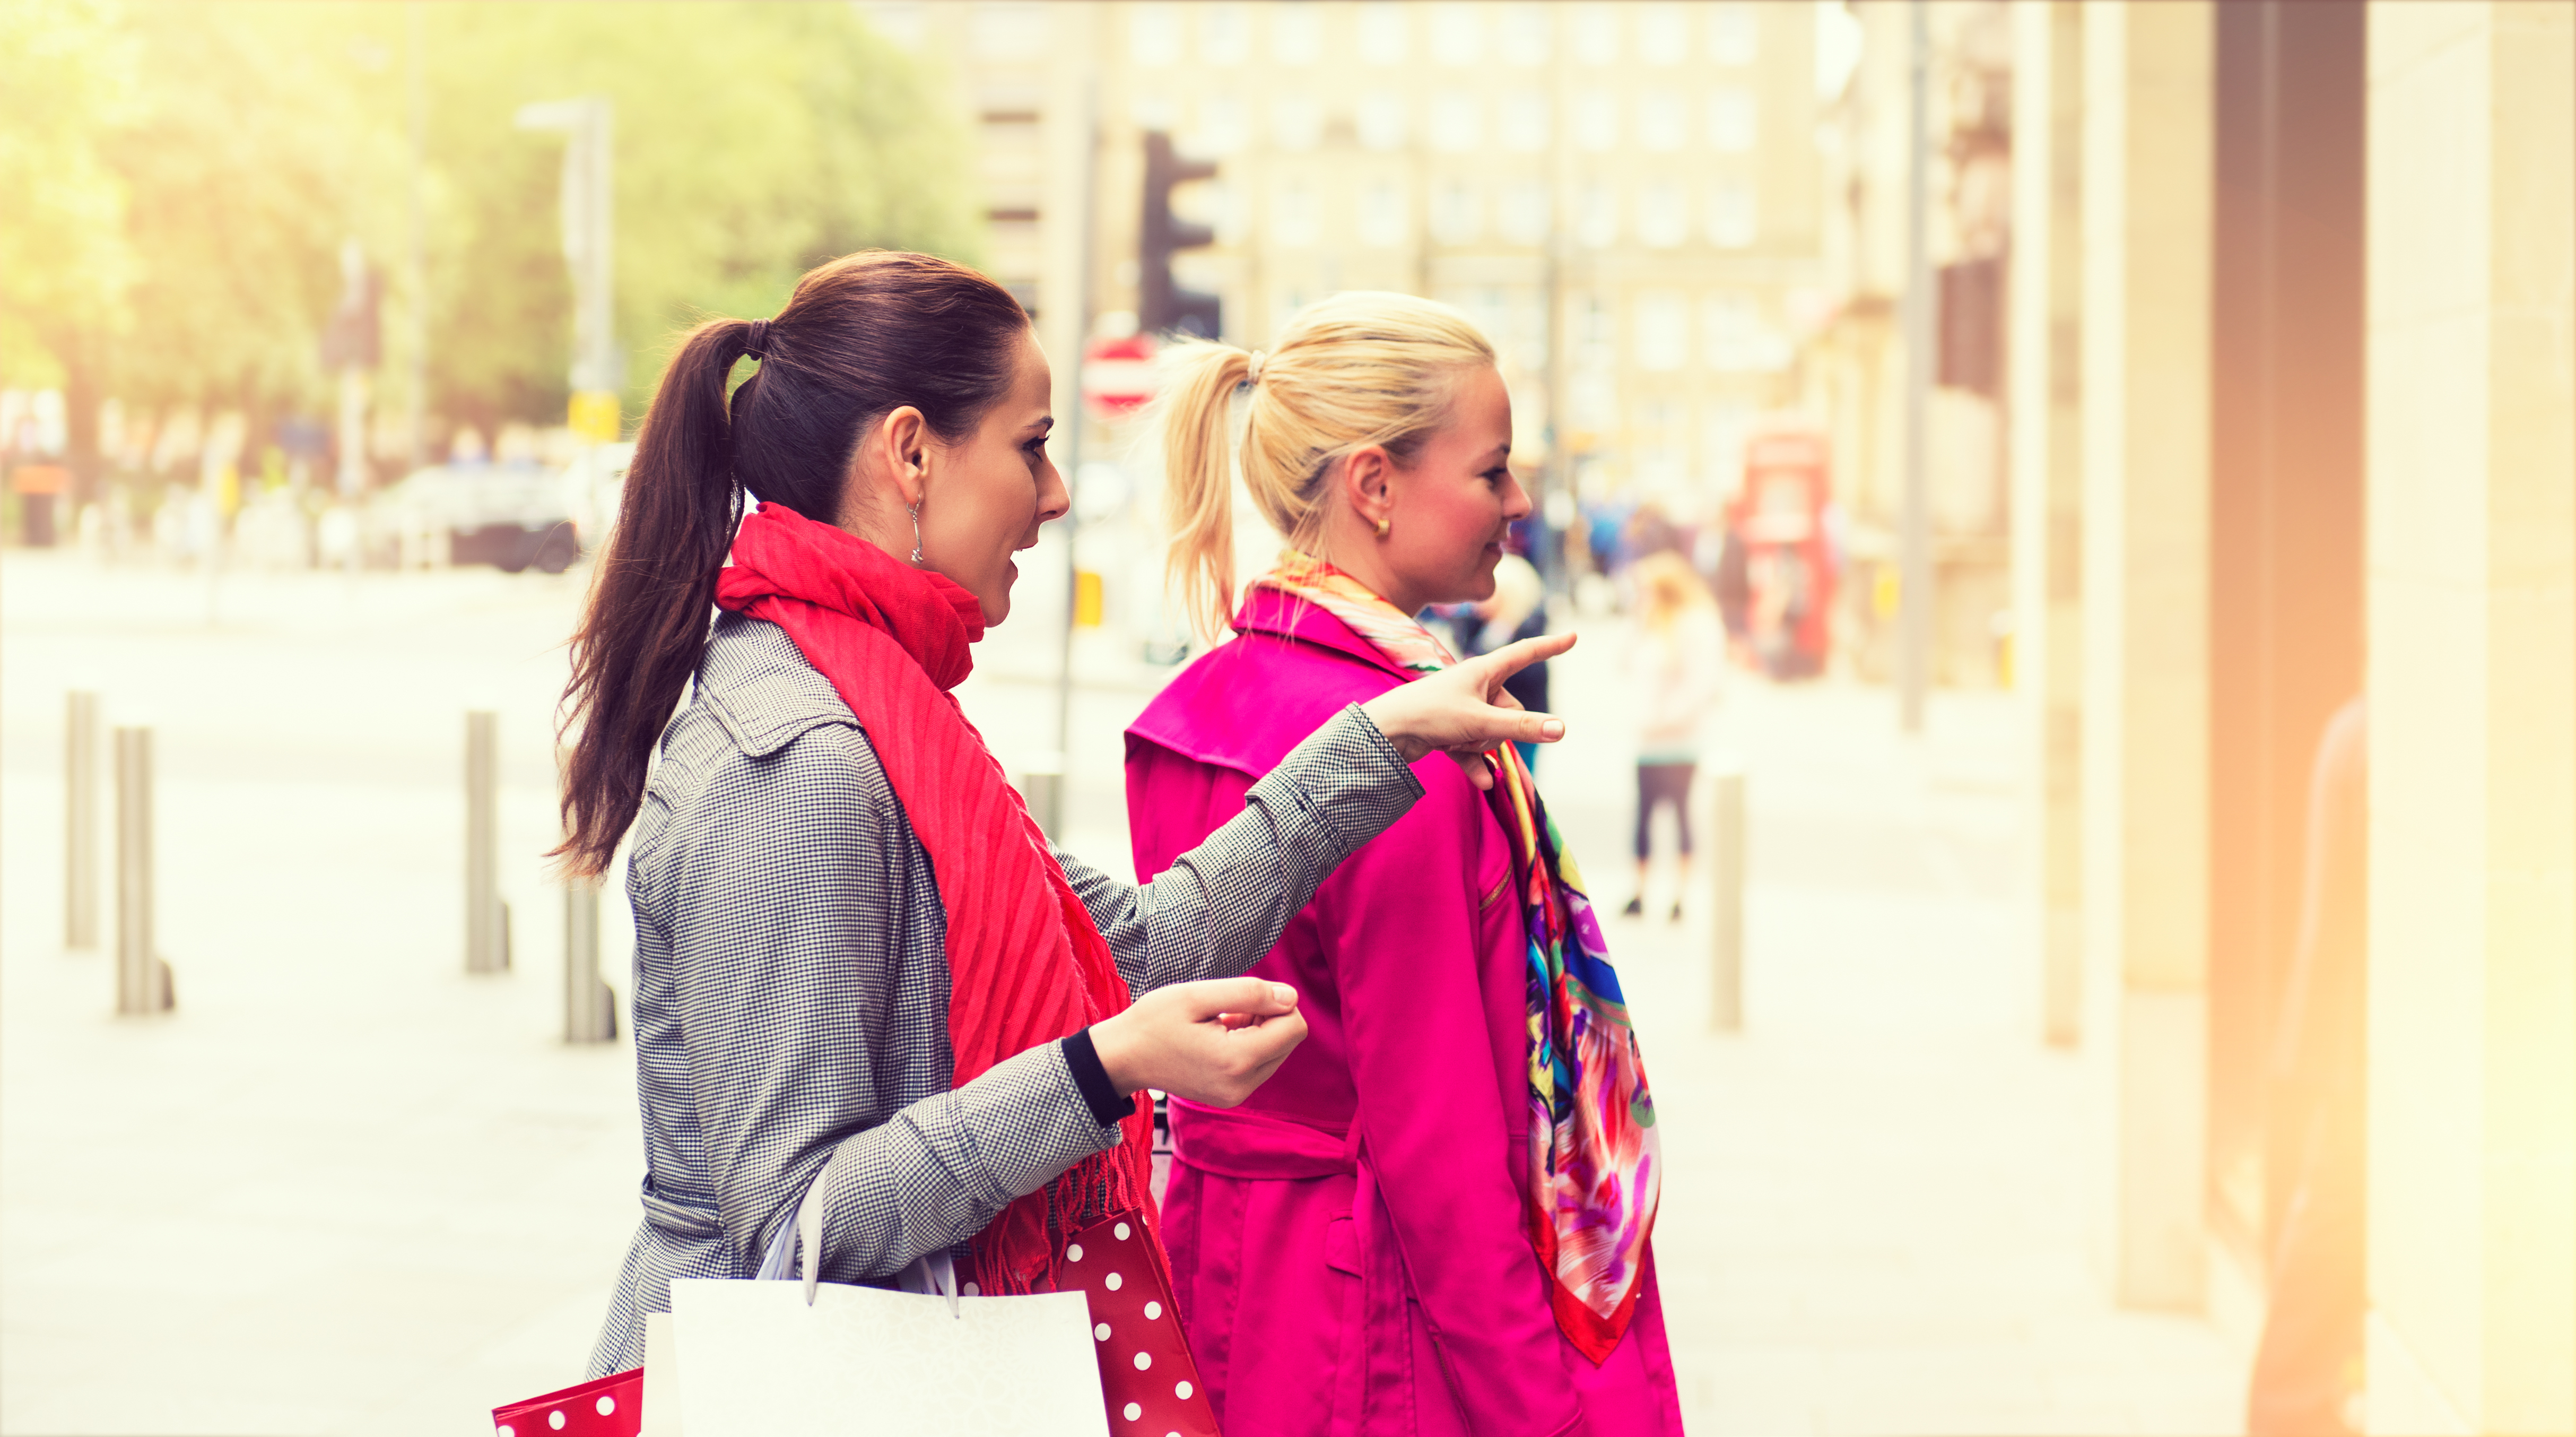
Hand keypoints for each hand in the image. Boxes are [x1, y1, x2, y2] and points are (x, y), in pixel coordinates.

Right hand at [1087, 976, 1308, 1107]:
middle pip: (1288, 1040)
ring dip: (1257, 1031)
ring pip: (1276, 1052)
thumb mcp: (1198, 995)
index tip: (1242, 998)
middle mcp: (1242, 1086)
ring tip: (1218, 1023)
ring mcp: (1236, 1096)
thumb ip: (1250, 993)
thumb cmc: (1154, 1021)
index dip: (1276, 1003)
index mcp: (1237, 1061)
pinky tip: (1216, 1038)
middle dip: (1267, 1017)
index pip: (1294, 1027)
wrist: (1122, 1057)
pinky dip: (1246, 1046)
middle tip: (1227, 1010)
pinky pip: (1260, 1065)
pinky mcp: (1231, 1097)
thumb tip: (1291, 997)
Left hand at [1358, 631, 1576, 790]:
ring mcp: (1463, 709)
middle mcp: (1475, 686)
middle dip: (1501, 728)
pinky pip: (1475, 750)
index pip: (1525, 653)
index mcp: (1484, 670)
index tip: (1573, 636)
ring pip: (1494, 732)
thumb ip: (1522, 726)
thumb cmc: (1430, 714)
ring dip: (1483, 746)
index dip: (1550, 647)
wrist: (1385, 733)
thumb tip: (1561, 729)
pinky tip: (1483, 783)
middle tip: (1475, 733)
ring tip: (1459, 745)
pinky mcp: (1450, 731)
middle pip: (1512, 709)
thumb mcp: (1481, 721)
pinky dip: (1477, 764)